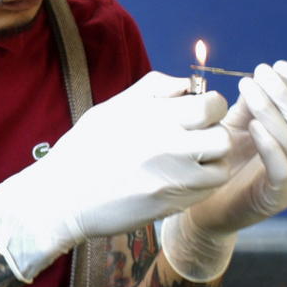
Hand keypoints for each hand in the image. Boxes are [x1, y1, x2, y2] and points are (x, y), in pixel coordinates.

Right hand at [0, 71, 230, 281]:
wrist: (64, 196)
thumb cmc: (84, 148)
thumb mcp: (112, 107)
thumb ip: (153, 89)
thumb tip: (185, 83)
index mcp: (155, 116)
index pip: (212, 104)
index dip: (210, 105)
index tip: (197, 112)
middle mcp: (170, 145)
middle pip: (222, 136)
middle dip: (214, 133)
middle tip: (197, 137)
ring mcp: (174, 178)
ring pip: (221, 166)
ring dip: (212, 161)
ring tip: (191, 159)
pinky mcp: (174, 203)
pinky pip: (207, 190)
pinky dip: (202, 183)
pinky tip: (181, 178)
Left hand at [161, 60, 286, 281]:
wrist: (211, 205)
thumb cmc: (229, 161)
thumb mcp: (240, 125)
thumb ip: (252, 104)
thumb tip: (258, 76)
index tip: (277, 65)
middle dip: (282, 90)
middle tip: (258, 73)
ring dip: (270, 108)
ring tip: (249, 89)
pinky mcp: (283, 196)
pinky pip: (282, 166)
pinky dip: (269, 142)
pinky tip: (253, 126)